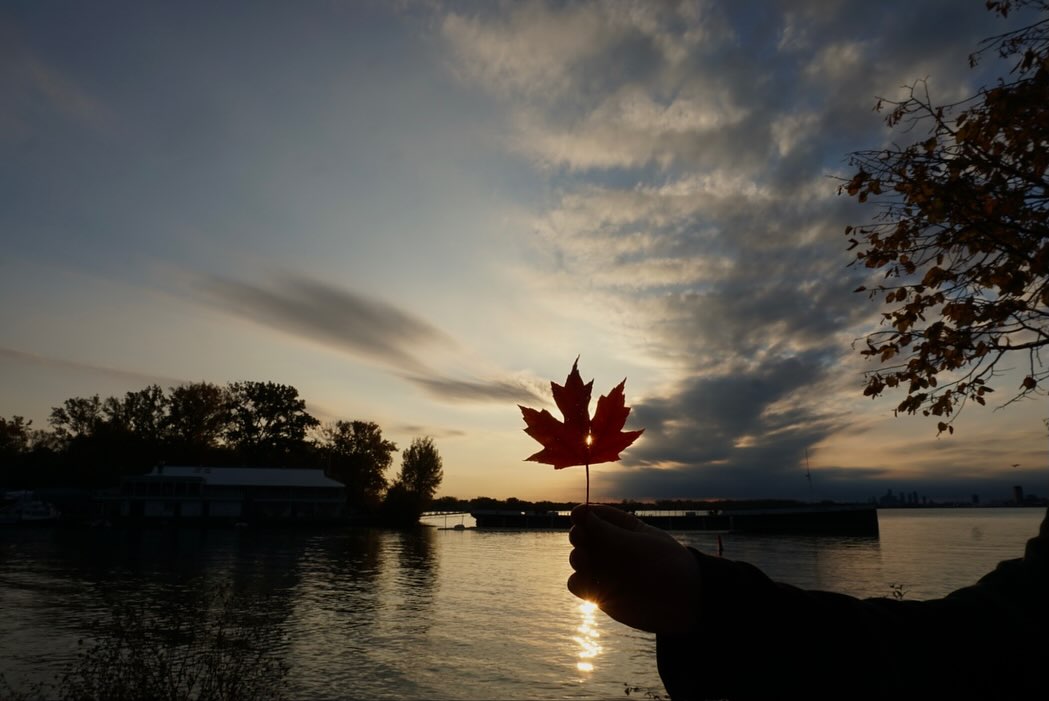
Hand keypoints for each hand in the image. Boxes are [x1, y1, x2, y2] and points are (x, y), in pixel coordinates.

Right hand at [567, 504, 700, 634]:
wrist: (683, 603)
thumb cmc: (666, 565)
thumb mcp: (638, 545)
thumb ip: (608, 532)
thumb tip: (582, 514)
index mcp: (623, 528)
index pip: (597, 515)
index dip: (584, 514)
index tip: (577, 515)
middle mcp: (611, 547)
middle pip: (583, 535)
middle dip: (579, 535)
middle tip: (580, 538)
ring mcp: (605, 570)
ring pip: (578, 559)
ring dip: (577, 558)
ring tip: (584, 560)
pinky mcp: (601, 593)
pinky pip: (579, 584)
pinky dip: (579, 582)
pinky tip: (588, 583)